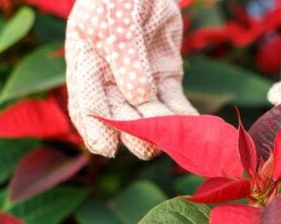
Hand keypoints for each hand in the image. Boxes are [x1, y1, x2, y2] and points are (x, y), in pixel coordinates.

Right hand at [65, 0, 196, 158]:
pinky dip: (184, 116)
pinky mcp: (165, 80)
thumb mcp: (118, 17)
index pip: (87, 103)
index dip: (95, 127)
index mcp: (87, 65)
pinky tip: (194, 128)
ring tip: (175, 139)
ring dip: (161, 128)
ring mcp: (140, 82)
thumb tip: (138, 97)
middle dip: (134, 133)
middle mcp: (111, 80)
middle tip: (148, 148)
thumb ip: (125, 55)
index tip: (105, 149)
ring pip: (149, 113)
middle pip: (121, 115)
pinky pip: (174, 103)